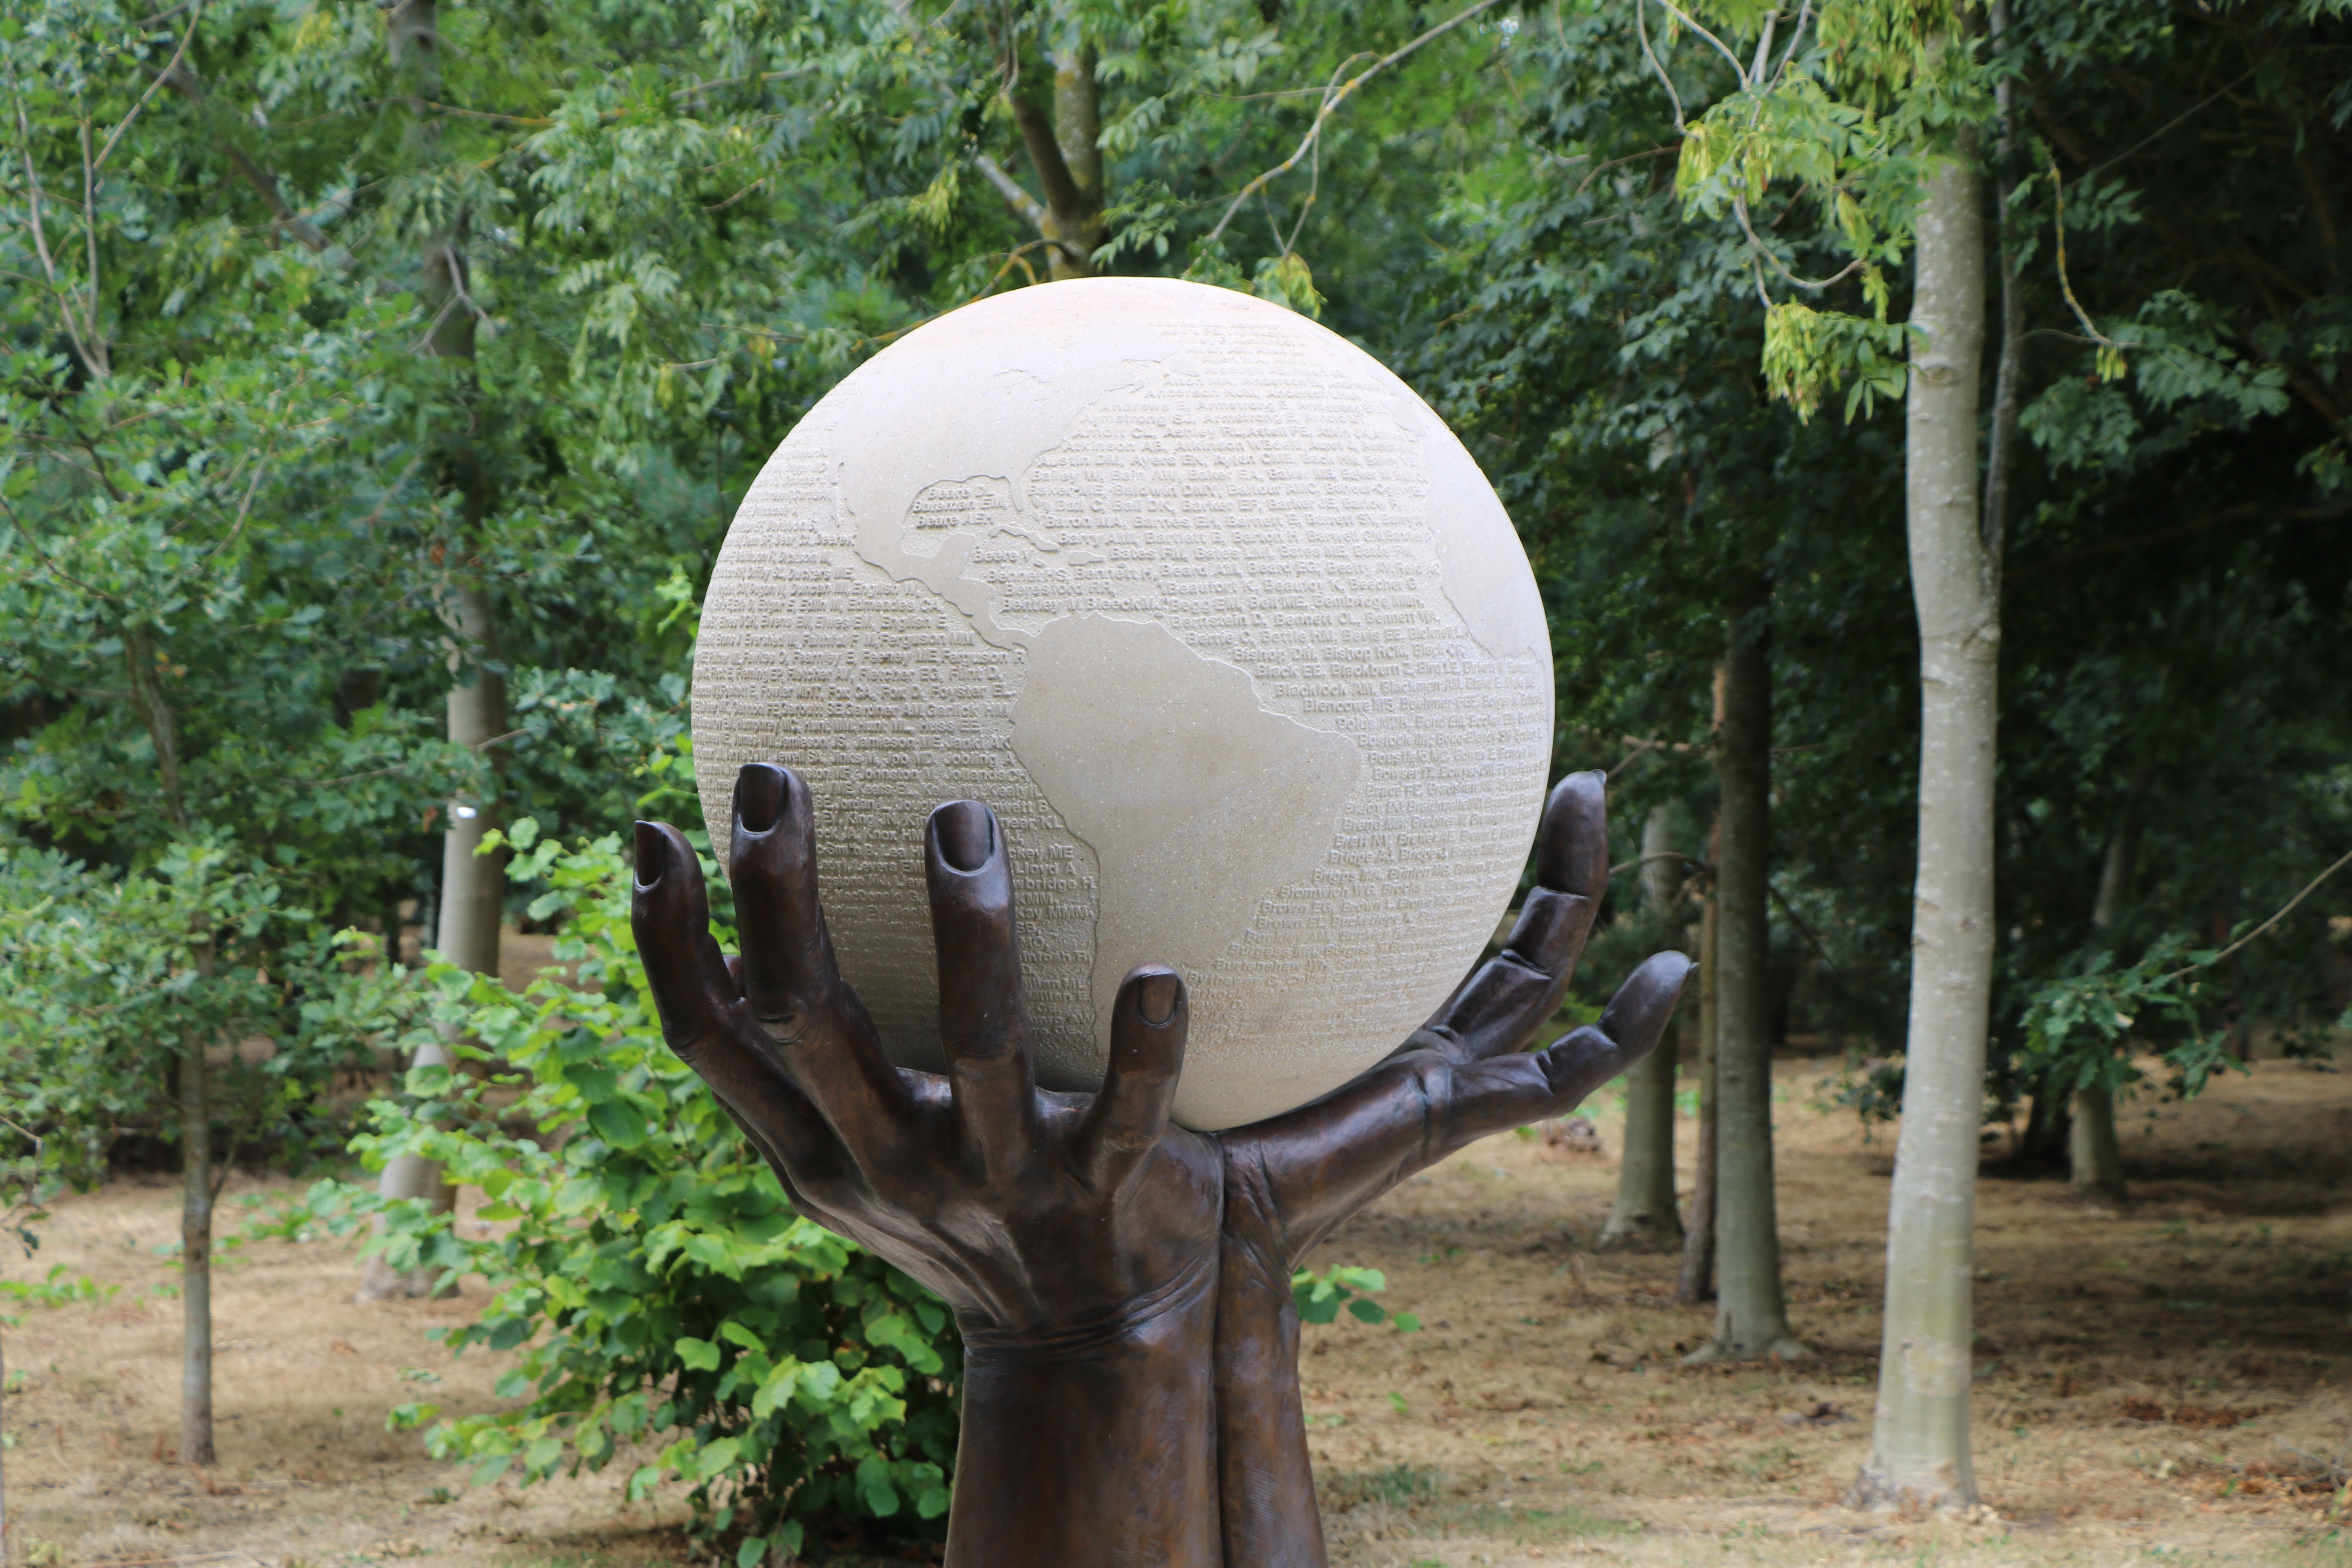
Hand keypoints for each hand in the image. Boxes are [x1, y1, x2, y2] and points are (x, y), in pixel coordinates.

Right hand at [631, 765, 1222, 1566]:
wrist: (1087, 1354)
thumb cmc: (970, 1207)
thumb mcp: (863, 1147)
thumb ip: (811, 1058)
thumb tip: (745, 920)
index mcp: (820, 1148)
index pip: (708, 1039)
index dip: (666, 942)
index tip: (652, 826)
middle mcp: (890, 1163)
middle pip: (804, 1016)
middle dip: (777, 891)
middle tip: (775, 775)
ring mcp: (997, 1181)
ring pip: (975, 1045)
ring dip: (969, 929)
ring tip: (961, 819)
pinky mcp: (1101, 1196)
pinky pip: (1128, 1118)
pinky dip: (1145, 1048)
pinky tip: (1159, 972)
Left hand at [1209, 772, 1693, 1566]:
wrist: (1179, 1222)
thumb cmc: (1161, 1115)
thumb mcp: (1178, 1003)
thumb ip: (1162, 938)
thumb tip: (1072, 826)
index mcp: (1361, 1020)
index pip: (1430, 929)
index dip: (1461, 863)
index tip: (1473, 777)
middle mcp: (1416, 1047)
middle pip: (1508, 943)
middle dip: (1548, 863)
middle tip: (1575, 777)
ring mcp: (1445, 1080)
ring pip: (1538, 974)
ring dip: (1575, 890)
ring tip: (1593, 800)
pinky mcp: (1456, 1114)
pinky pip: (1565, 1072)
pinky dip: (1625, 1029)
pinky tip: (1671, 969)